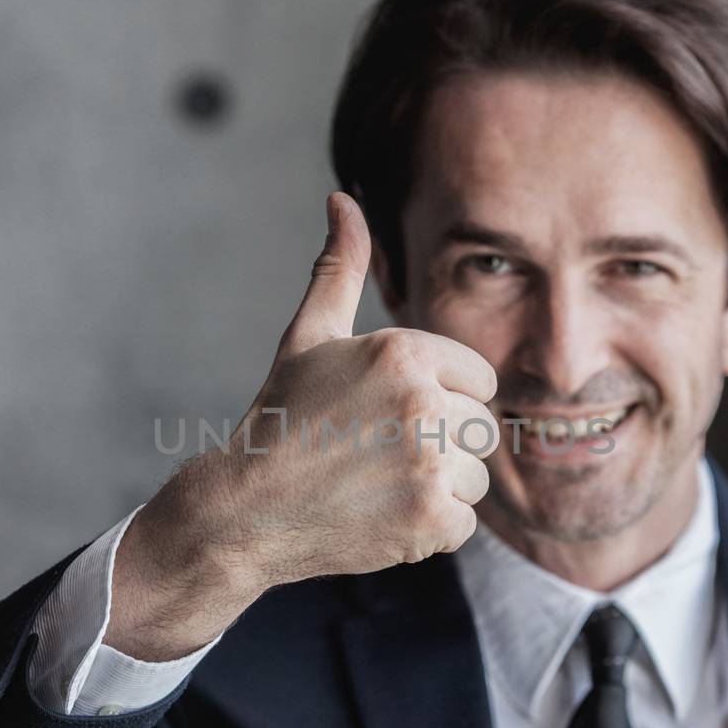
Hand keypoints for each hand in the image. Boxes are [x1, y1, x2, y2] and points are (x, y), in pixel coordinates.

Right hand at [104, 192, 497, 659]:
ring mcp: (427, 465)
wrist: (244, 510)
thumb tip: (343, 199)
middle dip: (442, 445)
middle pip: (482, 428)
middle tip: (379, 455)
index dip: (442, 399)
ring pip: (477, 477)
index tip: (391, 416)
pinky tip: (382, 515)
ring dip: (439, 488)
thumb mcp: (310, 335)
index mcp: (403, 352)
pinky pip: (464, 522)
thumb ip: (340, 267)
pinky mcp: (429, 521)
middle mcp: (422, 403)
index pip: (480, 379)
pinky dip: (430, 528)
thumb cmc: (281, 417)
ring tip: (379, 484)